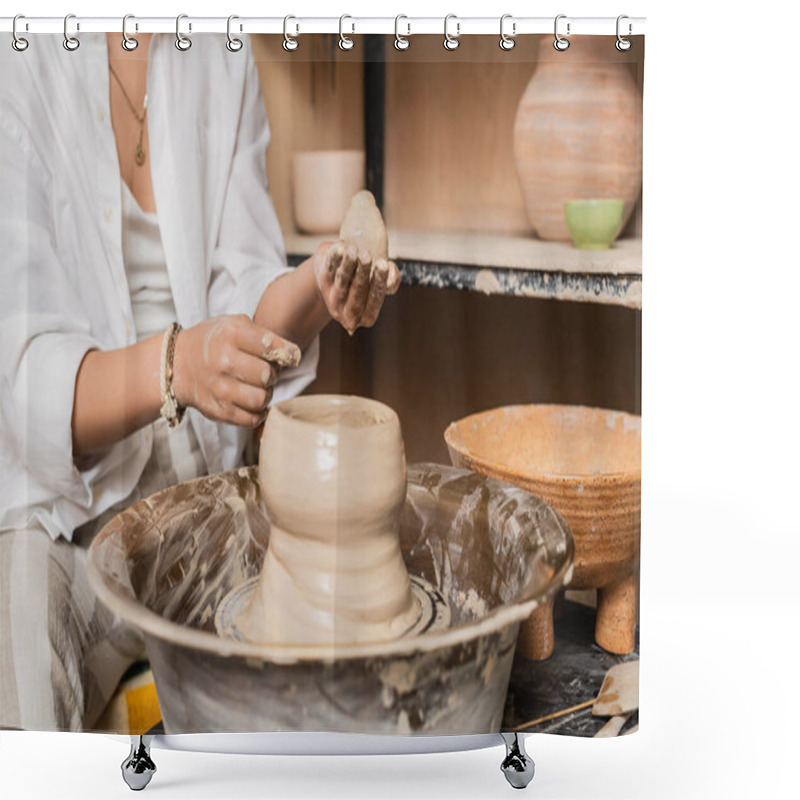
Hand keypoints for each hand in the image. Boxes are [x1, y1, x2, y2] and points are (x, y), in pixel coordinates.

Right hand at [171, 315, 300, 426]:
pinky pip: (251, 418)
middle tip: (266, 372)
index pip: (271, 345)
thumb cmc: (212, 342)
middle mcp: (224, 361)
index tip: (291, 356)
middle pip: (268, 375)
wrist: (177, 365)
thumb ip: (262, 333)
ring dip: (266, 394)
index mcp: (230, 335)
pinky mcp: (218, 410)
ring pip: (261, 399)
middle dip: (273, 374)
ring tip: (258, 387)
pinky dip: (257, 412)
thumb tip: (291, 353)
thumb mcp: (232, 324)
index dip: (287, 352)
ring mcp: (219, 388)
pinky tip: (251, 401)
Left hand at [313, 242, 400, 333]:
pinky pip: (329, 269)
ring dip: (347, 266)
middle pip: (356, 294)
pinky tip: (341, 247)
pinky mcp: (322, 281)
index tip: (383, 266)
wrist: (336, 270)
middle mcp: (347, 312)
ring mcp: (333, 298)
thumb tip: (392, 271)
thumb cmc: (365, 278)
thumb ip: (391, 280)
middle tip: (367, 257)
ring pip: (341, 282)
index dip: (379, 284)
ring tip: (353, 250)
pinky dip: (335, 258)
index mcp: (365, 316)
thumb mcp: (379, 282)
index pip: (373, 303)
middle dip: (362, 275)